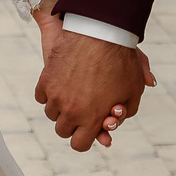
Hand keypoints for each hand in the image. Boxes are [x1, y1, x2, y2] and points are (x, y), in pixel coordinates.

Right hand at [33, 9, 154, 152]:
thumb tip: (118, 115)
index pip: (79, 145)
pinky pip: (42, 96)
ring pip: (51, 113)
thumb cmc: (121, 60)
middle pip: (62, 130)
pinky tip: (60, 85)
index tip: (87, 131)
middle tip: (80, 111)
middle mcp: (72, 111)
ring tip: (72, 94)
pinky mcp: (46, 80)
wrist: (100, 31)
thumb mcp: (134, 88)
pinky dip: (49, 93)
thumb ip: (128, 108)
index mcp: (93, 118)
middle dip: (72, 124)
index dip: (84, 140)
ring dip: (60, 108)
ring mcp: (56, 95)